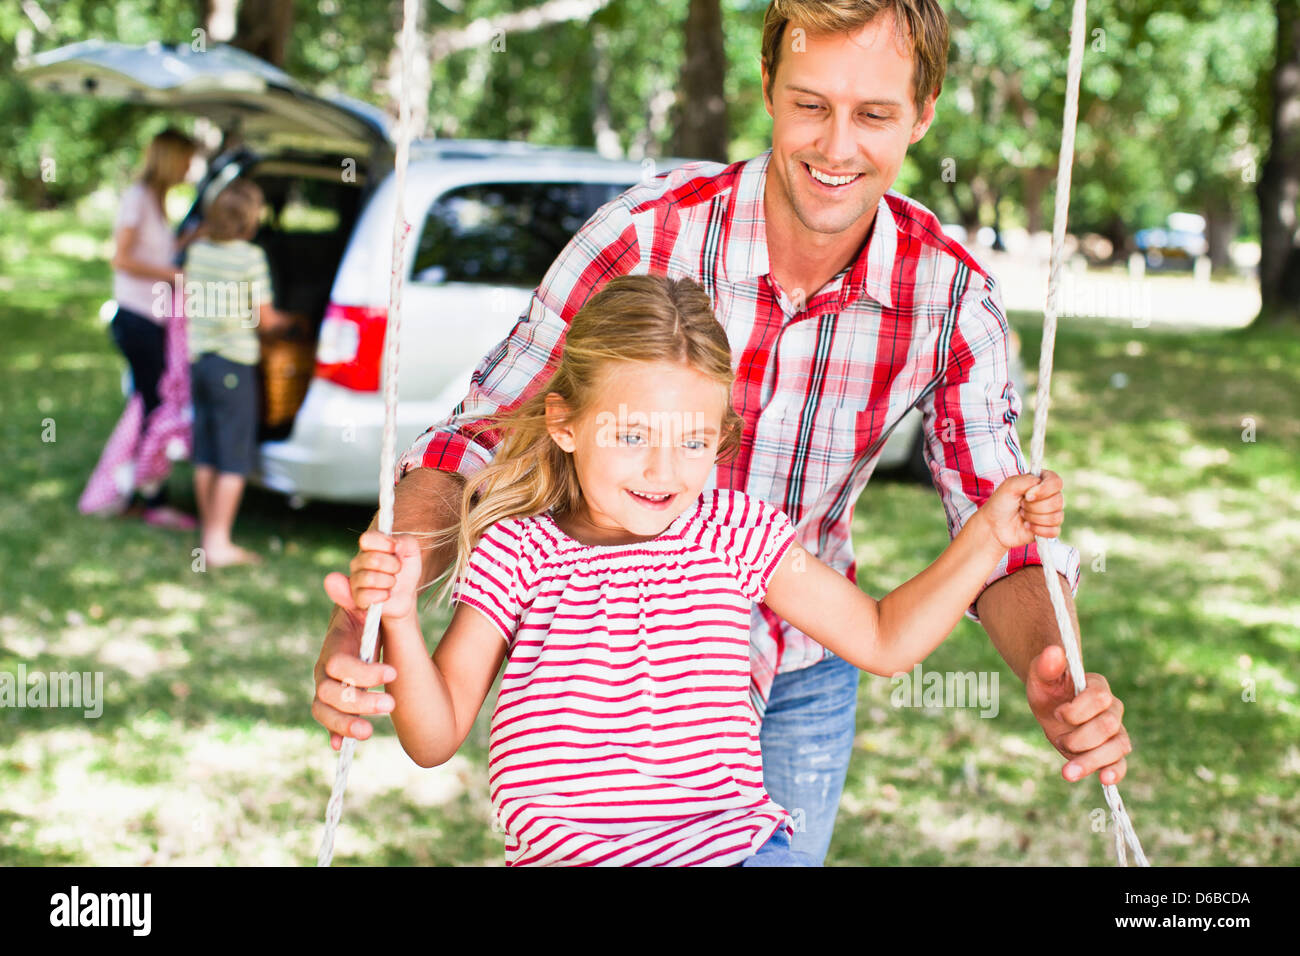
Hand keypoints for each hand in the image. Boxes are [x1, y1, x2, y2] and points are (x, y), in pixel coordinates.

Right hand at [314, 575, 396, 750]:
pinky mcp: (333, 703)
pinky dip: (333, 734)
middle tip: (390, 703)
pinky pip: (327, 722)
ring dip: (345, 724)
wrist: (363, 625)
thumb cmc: (366, 616)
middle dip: (359, 702)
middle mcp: (324, 670)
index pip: (339, 666)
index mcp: (334, 646)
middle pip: (330, 693)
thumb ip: (353, 597)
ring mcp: (326, 688)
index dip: (362, 672)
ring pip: (325, 711)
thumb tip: (332, 577)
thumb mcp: (363, 605)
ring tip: (369, 732)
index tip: (391, 672)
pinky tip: (338, 748)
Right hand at [347, 530, 422, 621]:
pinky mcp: (357, 598)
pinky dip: (383, 595)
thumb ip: (406, 541)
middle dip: (393, 565)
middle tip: (397, 569)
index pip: (367, 538)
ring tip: (392, 582)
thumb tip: (396, 544)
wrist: (406, 594)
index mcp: (369, 546)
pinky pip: (366, 596)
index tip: (397, 548)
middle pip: (372, 559)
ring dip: (389, 581)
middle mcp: (358, 561)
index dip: (385, 543)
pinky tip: (386, 594)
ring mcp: (355, 580)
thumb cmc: (405, 570)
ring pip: (369, 578)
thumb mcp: (412, 551)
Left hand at [979, 470, 1064, 550]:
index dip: (1044, 489)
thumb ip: (1027, 480)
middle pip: (1057, 501)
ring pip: (1056, 517)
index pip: (1056, 482)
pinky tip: (1027, 526)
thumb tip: (1040, 485)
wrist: (994, 526)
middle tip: (1020, 505)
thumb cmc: (1001, 503)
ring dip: (1033, 518)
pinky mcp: (1050, 529)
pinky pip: (1054, 531)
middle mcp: (1049, 496)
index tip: (1027, 495)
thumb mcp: (1009, 486)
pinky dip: (1038, 529)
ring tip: (1022, 515)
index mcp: (1042, 482)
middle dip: (1033, 506)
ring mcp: (1051, 513)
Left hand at [1026, 645, 1131, 784]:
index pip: (1099, 697)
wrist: (1051, 705)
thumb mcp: (1041, 676)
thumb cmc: (1048, 688)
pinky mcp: (1109, 752)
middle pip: (1109, 725)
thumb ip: (1047, 665)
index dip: (1078, 709)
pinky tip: (1104, 780)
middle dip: (1081, 737)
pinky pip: (1120, 763)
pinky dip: (1115, 772)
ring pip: (1117, 747)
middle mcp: (1112, 709)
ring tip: (1067, 772)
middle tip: (1058, 739)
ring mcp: (1114, 731)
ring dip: (1092, 760)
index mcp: (1098, 687)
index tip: (1057, 713)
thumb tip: (1054, 650)